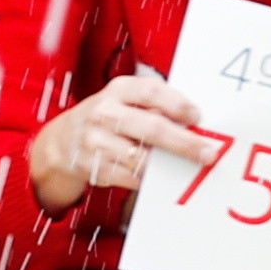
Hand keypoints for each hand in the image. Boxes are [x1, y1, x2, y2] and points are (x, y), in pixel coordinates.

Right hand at [26, 68, 203, 210]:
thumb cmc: (108, 116)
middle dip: (184, 143)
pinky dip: (147, 179)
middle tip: (207, 153)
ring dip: (167, 165)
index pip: (152, 92)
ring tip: (186, 167)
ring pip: (142, 158)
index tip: (197, 117)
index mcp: (118, 90)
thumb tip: (194, 123)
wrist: (62, 140)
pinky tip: (157, 176)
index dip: (178, 104)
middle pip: (152, 128)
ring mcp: (96, 142)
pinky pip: (130, 177)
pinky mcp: (94, 167)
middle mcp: (105, 113)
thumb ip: (154, 105)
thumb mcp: (124, 99)